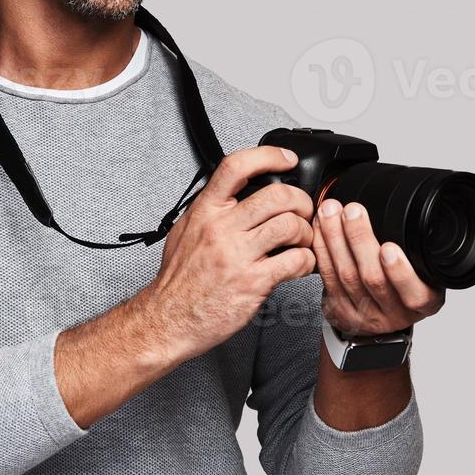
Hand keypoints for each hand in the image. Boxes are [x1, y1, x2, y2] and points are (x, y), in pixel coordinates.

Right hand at [136, 146, 316, 364]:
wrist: (168, 318)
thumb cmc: (178, 280)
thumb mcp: (185, 231)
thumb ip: (210, 209)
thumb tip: (233, 192)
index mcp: (205, 211)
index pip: (237, 167)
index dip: (268, 156)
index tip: (286, 159)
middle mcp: (221, 228)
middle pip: (276, 195)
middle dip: (301, 201)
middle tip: (304, 210)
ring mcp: (237, 254)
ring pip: (290, 225)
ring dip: (306, 232)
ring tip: (302, 241)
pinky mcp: (253, 281)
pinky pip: (295, 261)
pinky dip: (306, 261)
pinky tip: (300, 265)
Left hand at [313, 199, 443, 335]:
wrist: (385, 314)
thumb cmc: (408, 287)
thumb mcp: (427, 274)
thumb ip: (419, 254)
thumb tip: (404, 212)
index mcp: (423, 302)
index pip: (414, 295)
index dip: (400, 272)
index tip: (388, 248)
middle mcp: (394, 313)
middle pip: (372, 278)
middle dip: (359, 239)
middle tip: (353, 211)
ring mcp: (364, 315)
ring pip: (346, 275)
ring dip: (335, 238)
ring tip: (331, 212)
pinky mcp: (339, 310)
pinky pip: (327, 276)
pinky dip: (322, 247)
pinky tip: (320, 227)